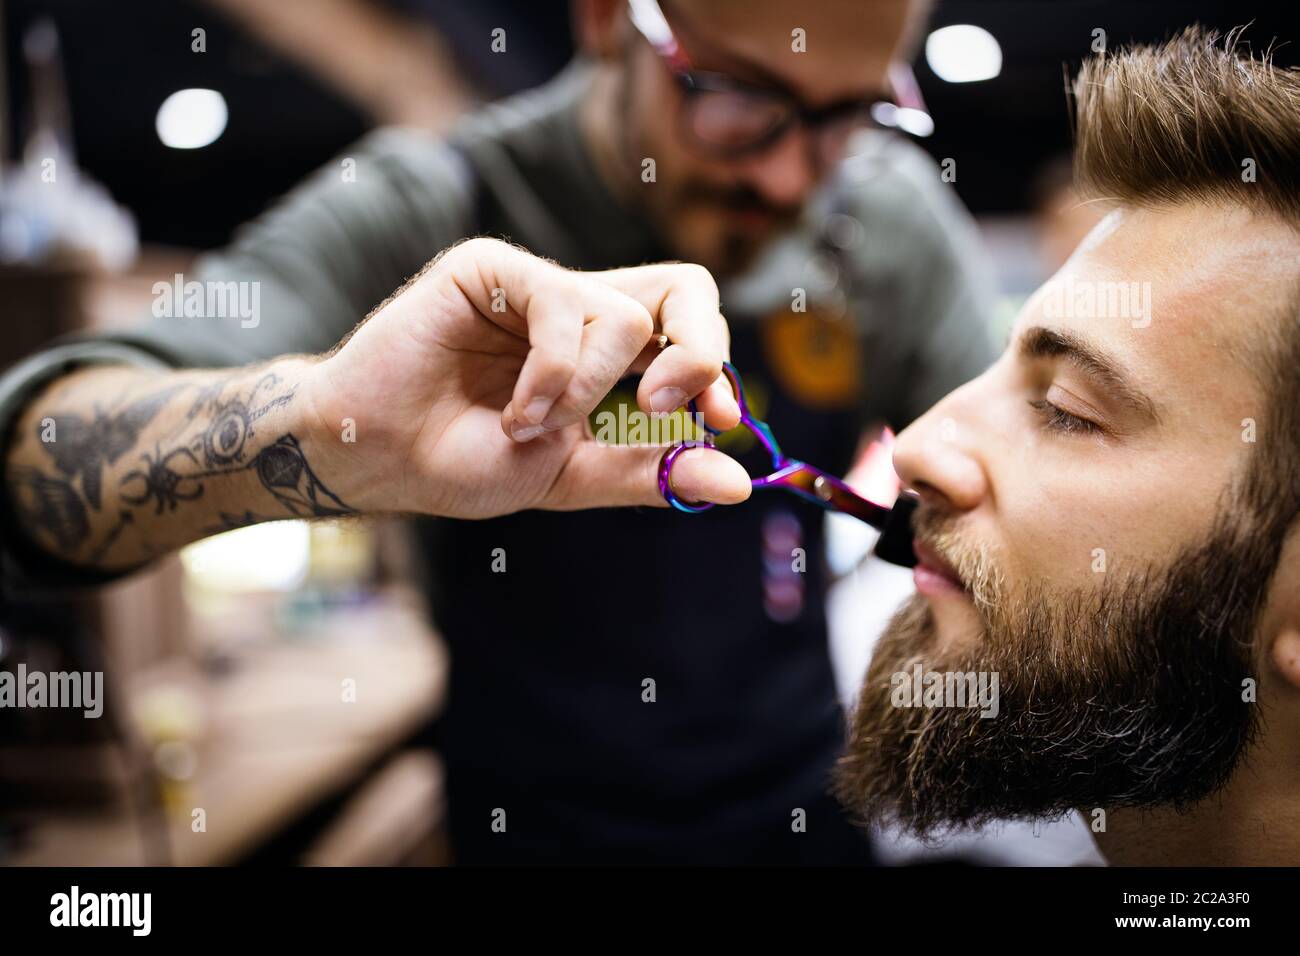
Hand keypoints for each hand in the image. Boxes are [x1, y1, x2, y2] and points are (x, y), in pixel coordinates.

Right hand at [306, 238, 751, 517]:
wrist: (374, 457)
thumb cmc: (462, 462)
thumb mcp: (571, 476)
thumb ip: (647, 473)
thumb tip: (738, 485)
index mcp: (609, 355)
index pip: (692, 332)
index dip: (718, 368)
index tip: (718, 420)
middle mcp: (583, 311)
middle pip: (686, 288)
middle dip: (699, 347)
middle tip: (667, 402)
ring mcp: (540, 285)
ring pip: (626, 315)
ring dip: (588, 391)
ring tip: (528, 428)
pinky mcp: (494, 268)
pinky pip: (564, 308)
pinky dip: (551, 376)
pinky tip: (513, 412)